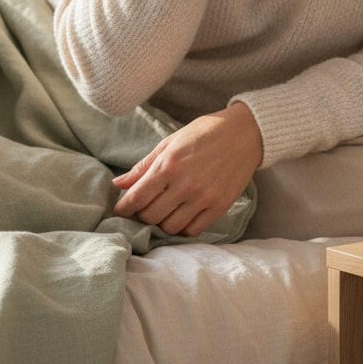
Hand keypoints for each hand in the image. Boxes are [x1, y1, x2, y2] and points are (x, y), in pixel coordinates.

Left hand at [112, 102, 262, 236]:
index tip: (120, 210)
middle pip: (150, 216)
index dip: (123, 208)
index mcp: (169, 164)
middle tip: (145, 206)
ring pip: (170, 227)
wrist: (245, 133)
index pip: (137, 198)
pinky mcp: (220, 207)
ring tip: (165, 209)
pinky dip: (183, 226)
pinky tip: (182, 214)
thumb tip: (118, 184)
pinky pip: (193, 230)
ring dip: (162, 221)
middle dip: (142, 214)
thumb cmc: (204, 133)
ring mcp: (204, 198)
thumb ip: (144, 166)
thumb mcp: (171, 142)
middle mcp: (185, 184)